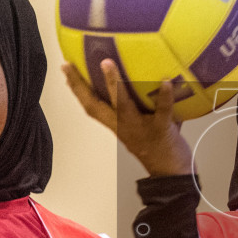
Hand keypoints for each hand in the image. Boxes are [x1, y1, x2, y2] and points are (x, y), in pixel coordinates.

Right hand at [63, 60, 192, 176]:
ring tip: (108, 63)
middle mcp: (123, 126)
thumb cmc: (156, 146)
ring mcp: (140, 128)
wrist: (171, 173)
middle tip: (71, 65)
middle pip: (96, 106)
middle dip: (81, 86)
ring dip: (114, 84)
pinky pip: (162, 112)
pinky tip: (165, 81)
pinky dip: (164, 97)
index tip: (66, 68)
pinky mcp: (161, 130)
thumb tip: (140, 76)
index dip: (76, 88)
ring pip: (122, 105)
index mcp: (116, 125)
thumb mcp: (138, 126)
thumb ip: (134, 105)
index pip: (90, 106)